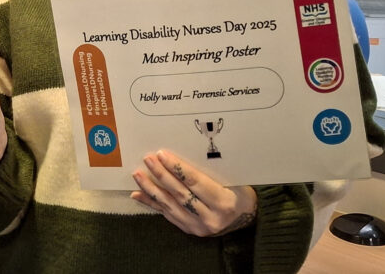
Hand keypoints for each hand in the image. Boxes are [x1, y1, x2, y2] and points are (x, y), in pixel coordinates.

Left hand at [131, 150, 256, 236]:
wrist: (246, 219)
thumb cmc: (239, 192)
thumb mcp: (232, 180)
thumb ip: (209, 172)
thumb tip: (180, 155)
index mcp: (223, 202)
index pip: (195, 182)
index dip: (177, 168)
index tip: (161, 154)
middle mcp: (210, 217)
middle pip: (180, 193)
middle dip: (161, 175)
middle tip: (147, 159)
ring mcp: (198, 227)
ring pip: (170, 205)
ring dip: (151, 188)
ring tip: (138, 174)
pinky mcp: (189, 230)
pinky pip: (167, 214)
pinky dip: (151, 203)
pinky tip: (137, 194)